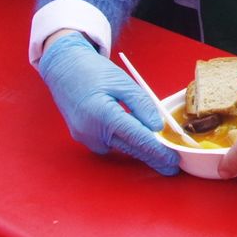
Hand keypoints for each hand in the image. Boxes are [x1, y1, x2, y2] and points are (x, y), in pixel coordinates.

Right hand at [37, 33, 179, 173]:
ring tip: (160, 153)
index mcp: (103, 115)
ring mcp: (86, 137)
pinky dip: (124, 142)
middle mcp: (92, 131)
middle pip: (130, 149)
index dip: (157, 151)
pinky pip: (110, 144)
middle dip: (152, 158)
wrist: (64, 69)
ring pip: (121, 148)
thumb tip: (157, 126)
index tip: (172, 160)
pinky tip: (135, 138)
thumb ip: (142, 104)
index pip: (137, 139)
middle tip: (171, 167)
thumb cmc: (92, 71)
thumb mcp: (123, 82)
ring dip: (140, 150)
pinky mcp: (83, 138)